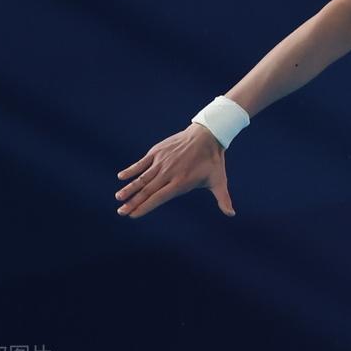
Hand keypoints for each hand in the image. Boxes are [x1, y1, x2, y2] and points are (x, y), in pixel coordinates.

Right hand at [115, 123, 236, 218]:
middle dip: (133, 202)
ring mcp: (162, 161)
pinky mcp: (157, 152)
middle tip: (121, 212)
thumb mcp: (218, 180)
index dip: (145, 207)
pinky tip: (121, 176)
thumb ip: (223, 198)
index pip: (159, 197)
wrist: (207, 135)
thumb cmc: (212, 161)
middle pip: (148, 190)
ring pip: (142, 177)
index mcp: (181, 182)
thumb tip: (232, 214)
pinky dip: (132, 169)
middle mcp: (169, 173)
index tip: (133, 215)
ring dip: (129, 188)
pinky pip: (142, 163)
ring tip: (119, 197)